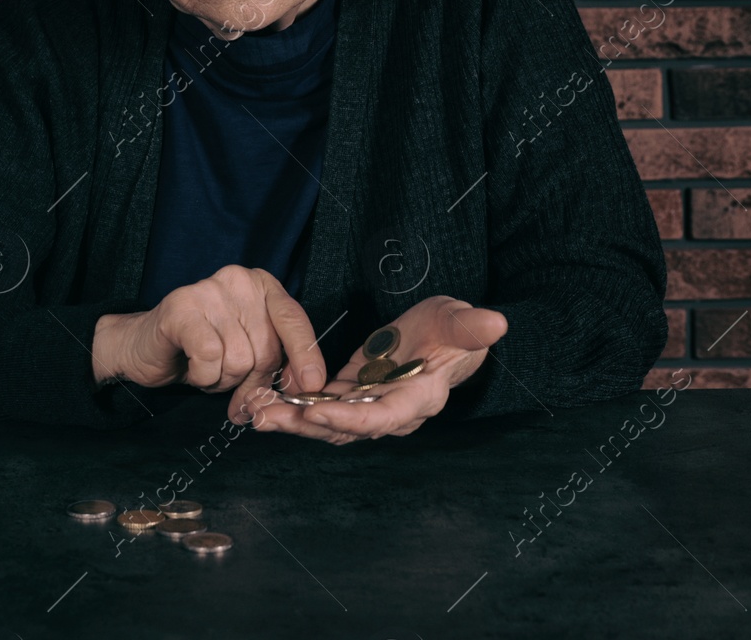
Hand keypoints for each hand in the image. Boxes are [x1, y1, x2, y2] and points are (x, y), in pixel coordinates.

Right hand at [90, 266, 327, 412]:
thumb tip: (305, 390)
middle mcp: (238, 280)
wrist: (145, 348)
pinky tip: (191, 366)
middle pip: (266, 349)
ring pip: (239, 359)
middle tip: (226, 378)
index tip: (312, 385)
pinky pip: (210, 358)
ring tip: (206, 366)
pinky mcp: (181, 307)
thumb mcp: (248, 354)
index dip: (306, 355)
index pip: (294, 320)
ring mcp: (208, 290)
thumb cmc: (202, 350)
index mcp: (261, 285)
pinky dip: (203, 376)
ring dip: (222, 379)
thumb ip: (276, 366)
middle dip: (250, 379)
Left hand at [248, 296, 506, 445]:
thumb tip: (496, 322)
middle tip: (264, 417)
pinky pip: (320, 406)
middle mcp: (391, 412)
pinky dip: (293, 405)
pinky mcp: (352, 394)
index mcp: (418, 398)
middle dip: (303, 425)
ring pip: (326, 423)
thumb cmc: (454, 329)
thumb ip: (472, 327)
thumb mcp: (461, 321)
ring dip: (291, 420)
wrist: (443, 336)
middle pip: (345, 429)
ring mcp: (369, 406)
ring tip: (253, 413)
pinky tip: (263, 398)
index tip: (315, 411)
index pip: (383, 418)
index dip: (349, 419)